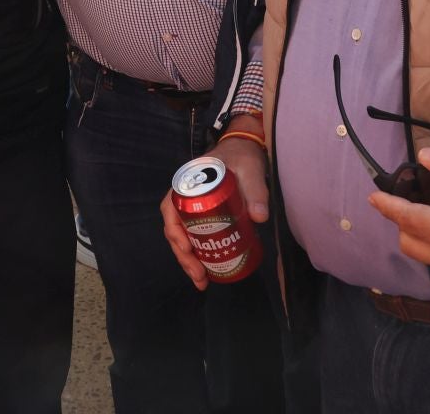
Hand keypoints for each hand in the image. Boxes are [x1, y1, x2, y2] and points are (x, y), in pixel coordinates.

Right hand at [160, 120, 268, 291]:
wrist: (246, 148)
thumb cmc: (242, 156)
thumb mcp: (250, 170)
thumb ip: (255, 190)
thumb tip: (259, 217)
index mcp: (187, 183)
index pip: (170, 209)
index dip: (175, 232)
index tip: (188, 249)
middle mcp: (185, 197)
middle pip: (175, 229)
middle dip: (183, 257)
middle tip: (199, 277)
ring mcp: (194, 207)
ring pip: (183, 236)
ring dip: (189, 260)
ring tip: (202, 281)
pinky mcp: (204, 215)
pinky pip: (194, 235)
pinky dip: (198, 253)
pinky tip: (208, 269)